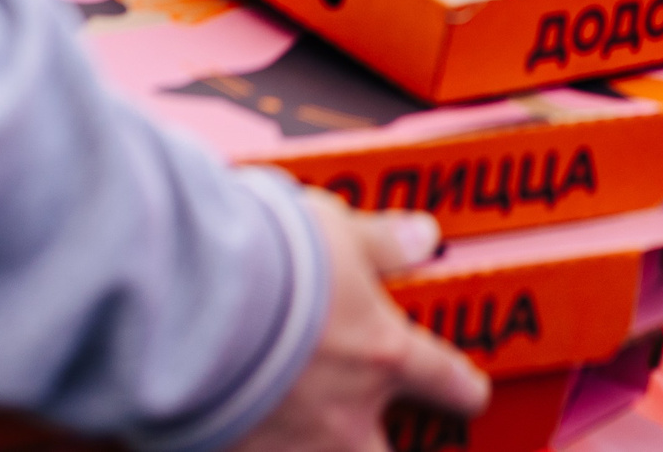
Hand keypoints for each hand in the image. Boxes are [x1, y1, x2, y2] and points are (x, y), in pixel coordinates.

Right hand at [230, 193, 487, 451]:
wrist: (190, 305)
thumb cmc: (270, 263)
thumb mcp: (336, 233)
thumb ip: (380, 242)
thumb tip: (423, 236)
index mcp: (381, 356)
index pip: (445, 379)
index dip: (465, 389)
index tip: (473, 393)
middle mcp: (343, 414)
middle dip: (392, 449)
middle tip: (389, 441)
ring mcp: (288, 446)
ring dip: (319, 448)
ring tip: (307, 436)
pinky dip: (254, 445)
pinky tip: (239, 436)